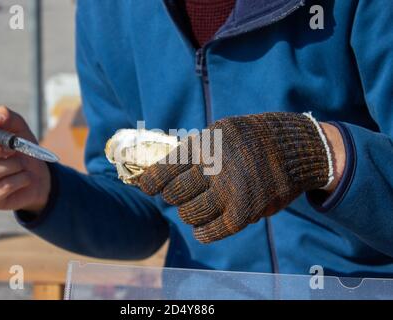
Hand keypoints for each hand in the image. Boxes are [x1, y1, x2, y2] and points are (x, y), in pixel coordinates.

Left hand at [139, 112, 342, 242]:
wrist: (297, 147)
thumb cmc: (253, 140)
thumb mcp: (223, 132)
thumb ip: (197, 150)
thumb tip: (164, 174)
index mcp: (207, 143)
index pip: (168, 167)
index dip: (152, 180)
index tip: (145, 186)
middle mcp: (216, 166)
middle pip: (176, 193)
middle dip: (172, 196)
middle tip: (176, 195)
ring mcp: (231, 190)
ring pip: (190, 212)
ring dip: (188, 213)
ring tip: (191, 209)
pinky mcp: (246, 211)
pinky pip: (213, 230)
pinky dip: (204, 232)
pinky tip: (200, 230)